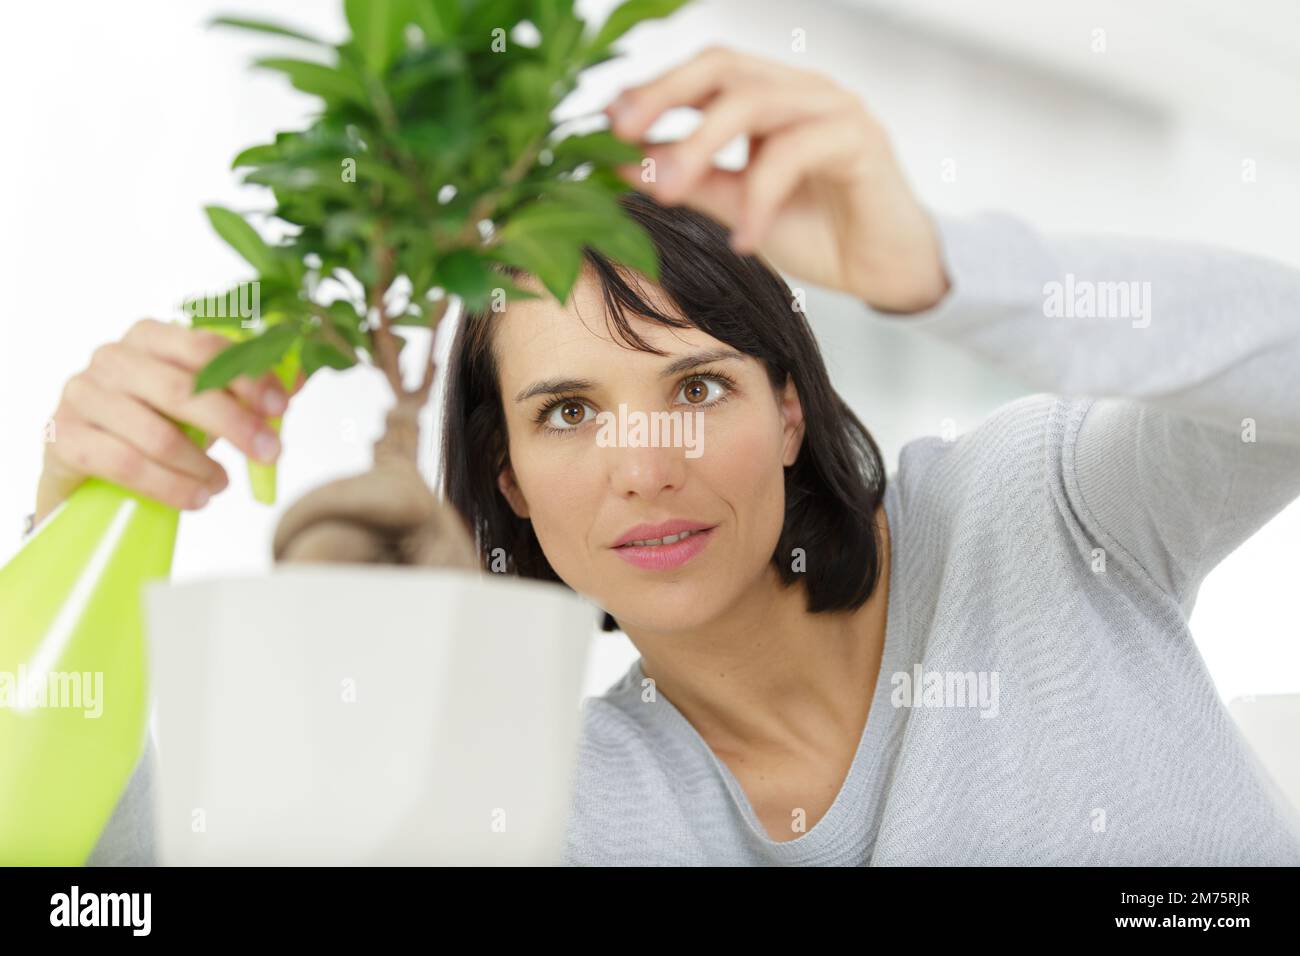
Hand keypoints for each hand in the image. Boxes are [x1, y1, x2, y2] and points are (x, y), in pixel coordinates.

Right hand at [35, 318, 304, 522]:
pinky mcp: (63, 437)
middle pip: (184, 390)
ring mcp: (82, 395)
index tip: (281, 407)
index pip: (204, 348)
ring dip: (202, 465)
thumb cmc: (152, 423)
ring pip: (157, 434)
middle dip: (236, 425)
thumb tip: (299, 377)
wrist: (85, 464)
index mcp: (148, 337)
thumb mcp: (200, 402)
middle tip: (270, 453)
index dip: (248, 377)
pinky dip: (170, 487)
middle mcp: (111, 358)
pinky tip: (197, 498)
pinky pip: (127, 465)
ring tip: (223, 484)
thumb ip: (244, 389)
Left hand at [604, 45, 949, 312]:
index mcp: (769, 96)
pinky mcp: (859, 139)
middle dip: (665, 96)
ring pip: (753, 102)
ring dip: (700, 146)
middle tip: (622, 134)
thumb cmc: (817, 233)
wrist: (886, 272)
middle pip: (722, 67)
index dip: (654, 90)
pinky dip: (759, 197)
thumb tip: (623, 162)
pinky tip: (743, 239)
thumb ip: (689, 182)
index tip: (607, 122)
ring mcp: (832, 108)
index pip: (704, 72)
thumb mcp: (736, 208)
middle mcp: (799, 90)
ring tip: (669, 194)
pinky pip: (793, 153)